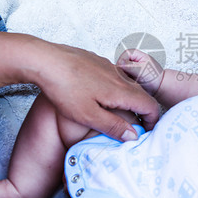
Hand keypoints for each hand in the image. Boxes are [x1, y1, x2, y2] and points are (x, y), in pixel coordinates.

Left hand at [30, 43, 159, 139]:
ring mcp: (108, 66)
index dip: (152, 120)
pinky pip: (114, 76)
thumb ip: (113, 126)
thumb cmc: (64, 89)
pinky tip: (98, 95)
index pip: (150, 105)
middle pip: (141, 94)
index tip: (146, 131)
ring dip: (128, 99)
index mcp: (121, 90)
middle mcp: (119, 75)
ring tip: (116, 113)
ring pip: (127, 84)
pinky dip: (115, 88)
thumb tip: (133, 136)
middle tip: (134, 126)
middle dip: (142, 111)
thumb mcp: (88, 115)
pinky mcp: (96, 61)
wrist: (44, 60)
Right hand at [116, 48, 164, 95]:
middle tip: (128, 77)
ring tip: (131, 80)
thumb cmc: (155, 77)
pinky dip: (125, 80)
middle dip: (122, 70)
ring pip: (120, 70)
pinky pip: (122, 76)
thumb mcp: (142, 71)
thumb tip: (120, 62)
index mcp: (137, 54)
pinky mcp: (129, 75)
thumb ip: (130, 66)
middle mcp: (133, 60)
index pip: (124, 54)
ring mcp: (131, 68)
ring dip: (123, 76)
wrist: (159, 87)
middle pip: (121, 62)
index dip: (122, 61)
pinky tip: (130, 83)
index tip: (123, 69)